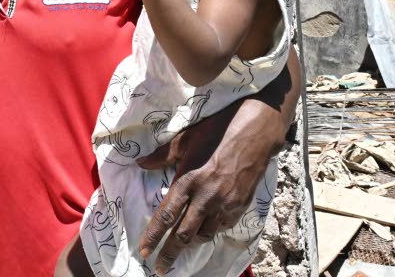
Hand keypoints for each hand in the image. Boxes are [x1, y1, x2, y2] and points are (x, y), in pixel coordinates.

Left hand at [135, 100, 278, 274]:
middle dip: (169, 254)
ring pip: (204, 234)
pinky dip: (209, 232)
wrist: (254, 134)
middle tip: (159, 268)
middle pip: (183, 234)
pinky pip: (221, 227)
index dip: (153, 236)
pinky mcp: (239, 207)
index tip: (144, 252)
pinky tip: (204, 231)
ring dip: (190, 243)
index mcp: (188, 181)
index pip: (166, 216)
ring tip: (179, 249)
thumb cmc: (216, 131)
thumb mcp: (185, 139)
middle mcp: (205, 197)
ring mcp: (224, 205)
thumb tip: (140, 163)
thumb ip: (162, 155)